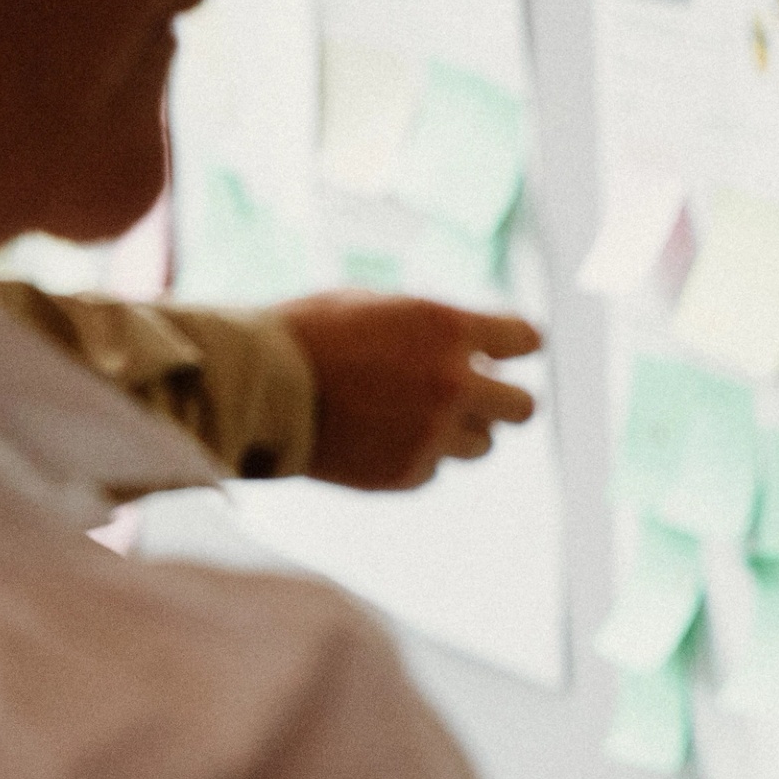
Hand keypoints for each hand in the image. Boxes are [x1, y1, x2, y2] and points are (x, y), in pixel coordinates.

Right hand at [277, 293, 541, 490]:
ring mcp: (432, 434)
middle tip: (479, 395)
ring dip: (460, 431)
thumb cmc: (306, 333)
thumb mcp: (375, 306)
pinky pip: (434, 469)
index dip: (516, 344)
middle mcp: (452, 384)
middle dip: (504, 400)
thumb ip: (433, 327)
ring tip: (412, 414)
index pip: (526, 340)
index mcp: (447, 329)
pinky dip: (415, 455)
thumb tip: (477, 345)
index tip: (506, 350)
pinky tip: (377, 436)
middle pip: (523, 408)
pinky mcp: (406, 473)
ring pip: (483, 445)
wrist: (251, 388)